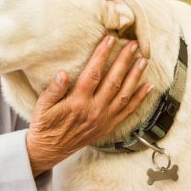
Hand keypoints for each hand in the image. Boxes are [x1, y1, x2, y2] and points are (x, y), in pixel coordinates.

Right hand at [26, 35, 151, 175]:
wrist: (49, 150)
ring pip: (124, 94)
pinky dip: (139, 98)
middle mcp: (94, 110)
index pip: (93, 74)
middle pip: (113, 81)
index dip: (102, 55)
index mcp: (77, 103)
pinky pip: (127, 111)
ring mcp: (104, 119)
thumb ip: (53, 89)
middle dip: (124, 61)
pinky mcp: (108, 126)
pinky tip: (148, 86)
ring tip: (143, 60)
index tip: (110, 40)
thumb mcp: (42, 106)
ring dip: (135, 76)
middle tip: (133, 44)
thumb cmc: (44, 125)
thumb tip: (63, 73)